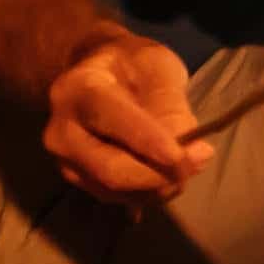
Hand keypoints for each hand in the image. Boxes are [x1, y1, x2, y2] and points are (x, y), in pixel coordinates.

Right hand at [42, 30, 209, 203]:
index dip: (148, 141)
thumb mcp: (157, 65)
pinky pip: (120, 198)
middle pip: (110, 169)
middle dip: (161, 173)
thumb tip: (184, 143)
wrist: (97, 75)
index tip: (180, 155)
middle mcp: (61, 130)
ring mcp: (66, 160)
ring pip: (117, 190)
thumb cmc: (130, 66)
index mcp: (78, 89)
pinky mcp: (80, 180)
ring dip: (161, 185)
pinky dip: (152, 191)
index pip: (111, 119)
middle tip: (202, 157)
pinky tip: (171, 172)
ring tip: (190, 161)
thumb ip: (169, 101)